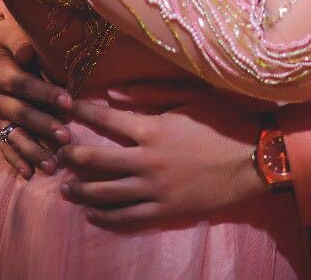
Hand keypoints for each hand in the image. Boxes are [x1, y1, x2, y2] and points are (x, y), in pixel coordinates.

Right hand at [0, 16, 71, 178]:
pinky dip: (15, 160)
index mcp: (2, 74)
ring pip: (14, 135)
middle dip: (44, 128)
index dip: (46, 94)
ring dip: (33, 151)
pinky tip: (29, 175)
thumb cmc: (3, 37)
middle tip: (66, 139)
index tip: (68, 101)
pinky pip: (4, 145)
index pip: (25, 86)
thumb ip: (19, 41)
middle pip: (22, 115)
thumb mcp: (9, 32)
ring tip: (52, 166)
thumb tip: (27, 51)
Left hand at [59, 83, 262, 231]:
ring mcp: (154, 188)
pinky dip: (105, 216)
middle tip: (57, 153)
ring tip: (66, 188)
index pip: (106, 120)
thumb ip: (150, 92)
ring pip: (105, 193)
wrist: (253, 159)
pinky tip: (93, 213)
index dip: (82, 114)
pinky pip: (126, 217)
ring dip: (81, 190)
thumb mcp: (190, 96)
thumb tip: (111, 92)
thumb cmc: (223, 120)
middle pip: (96, 160)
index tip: (65, 109)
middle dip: (71, 156)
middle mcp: (147, 160)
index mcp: (152, 128)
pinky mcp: (164, 210)